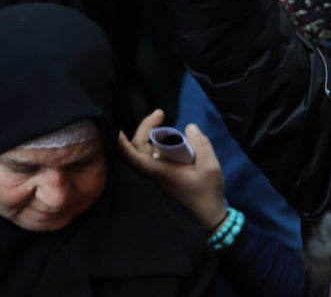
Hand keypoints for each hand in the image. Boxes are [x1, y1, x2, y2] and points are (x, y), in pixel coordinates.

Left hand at [118, 109, 227, 229]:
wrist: (208, 217)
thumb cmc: (207, 193)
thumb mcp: (210, 166)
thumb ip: (201, 144)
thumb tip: (189, 127)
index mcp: (160, 171)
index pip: (134, 157)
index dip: (122, 143)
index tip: (120, 128)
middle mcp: (154, 174)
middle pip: (138, 149)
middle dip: (145, 128)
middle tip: (161, 113)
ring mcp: (157, 178)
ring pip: (144, 154)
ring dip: (149, 137)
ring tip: (162, 123)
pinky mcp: (163, 179)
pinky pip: (151, 159)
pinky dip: (154, 146)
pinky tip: (166, 139)